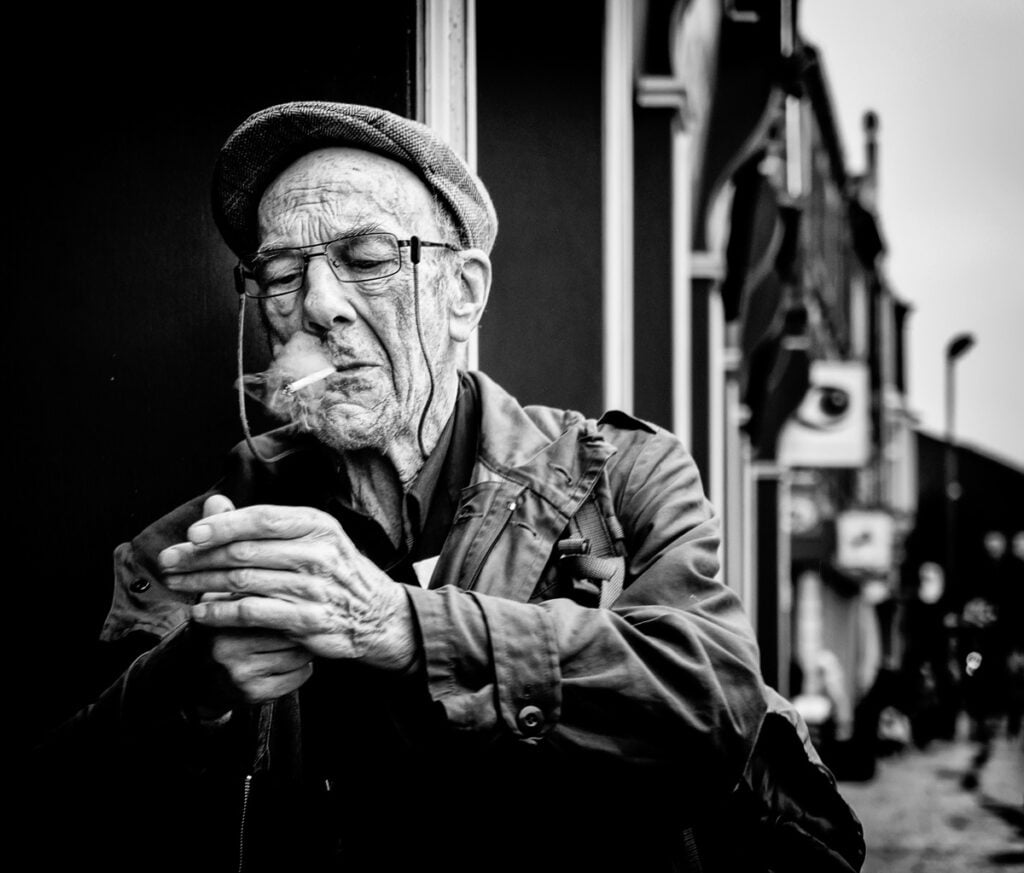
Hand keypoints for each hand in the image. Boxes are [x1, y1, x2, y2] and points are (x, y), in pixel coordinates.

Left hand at [159, 500, 417, 673]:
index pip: (262, 518)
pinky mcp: (308, 621)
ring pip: (243, 582)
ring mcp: (314, 589)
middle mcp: (318, 553)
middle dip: (199, 556)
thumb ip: (260, 525)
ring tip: (178, 585)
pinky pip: (252, 614)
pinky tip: (200, 613)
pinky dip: (220, 613)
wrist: (375, 613)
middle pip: (245, 551)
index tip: (191, 534)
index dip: (223, 525)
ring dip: (202, 584)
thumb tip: (213, 505)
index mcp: (318, 526)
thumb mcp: (308, 538)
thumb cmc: (332, 570)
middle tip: (169, 562)